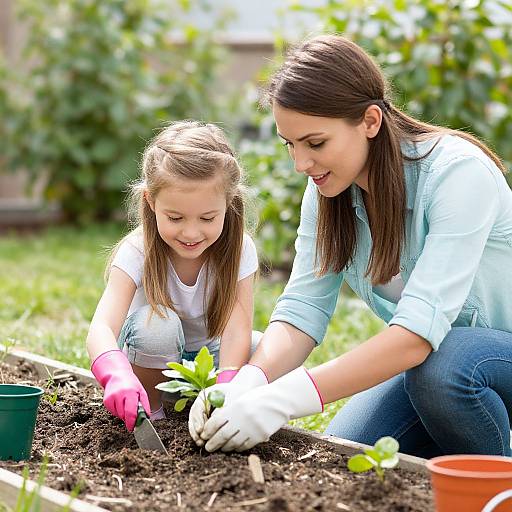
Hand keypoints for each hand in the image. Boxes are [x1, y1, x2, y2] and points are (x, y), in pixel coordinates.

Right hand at [91, 349, 149, 431]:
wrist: (116, 375)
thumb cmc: (131, 384)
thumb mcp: (141, 391)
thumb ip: (145, 405)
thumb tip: (146, 417)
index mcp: (130, 393)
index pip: (131, 412)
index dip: (132, 422)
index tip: (133, 428)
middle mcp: (119, 396)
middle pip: (124, 415)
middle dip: (129, 418)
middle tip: (132, 413)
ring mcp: (111, 398)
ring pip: (118, 415)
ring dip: (123, 414)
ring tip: (126, 404)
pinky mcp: (106, 401)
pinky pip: (113, 412)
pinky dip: (117, 411)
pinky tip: (119, 403)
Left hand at [201, 366, 322, 451]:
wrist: (278, 401)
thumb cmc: (257, 398)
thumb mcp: (241, 400)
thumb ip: (228, 412)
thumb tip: (212, 426)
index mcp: (235, 407)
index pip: (215, 422)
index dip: (207, 431)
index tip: (203, 436)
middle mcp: (241, 418)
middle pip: (222, 436)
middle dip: (213, 443)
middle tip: (208, 448)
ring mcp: (251, 428)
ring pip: (232, 443)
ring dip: (224, 447)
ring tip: (220, 448)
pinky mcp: (259, 436)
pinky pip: (244, 446)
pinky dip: (237, 448)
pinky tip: (234, 447)